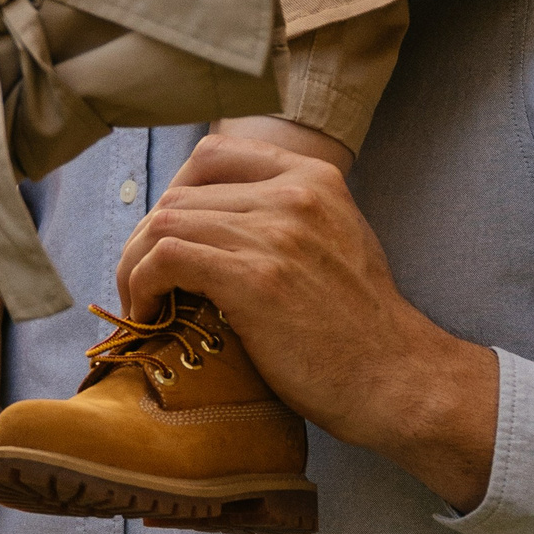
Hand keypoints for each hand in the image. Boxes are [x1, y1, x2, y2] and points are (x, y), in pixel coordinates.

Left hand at [117, 134, 499, 510]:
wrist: (396, 380)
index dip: (177, 192)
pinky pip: (165, 257)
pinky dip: (142, 283)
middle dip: (148, 237)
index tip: (168, 236)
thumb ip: (288, 213)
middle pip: (181, 192)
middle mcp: (294, 193)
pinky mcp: (255, 279)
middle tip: (146, 280)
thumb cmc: (359, 325)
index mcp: (314, 176)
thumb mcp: (337, 238)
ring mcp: (275, 233)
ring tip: (141, 300)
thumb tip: (217, 213)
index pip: (214, 154)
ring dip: (136, 263)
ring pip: (165, 222)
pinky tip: (149, 311)